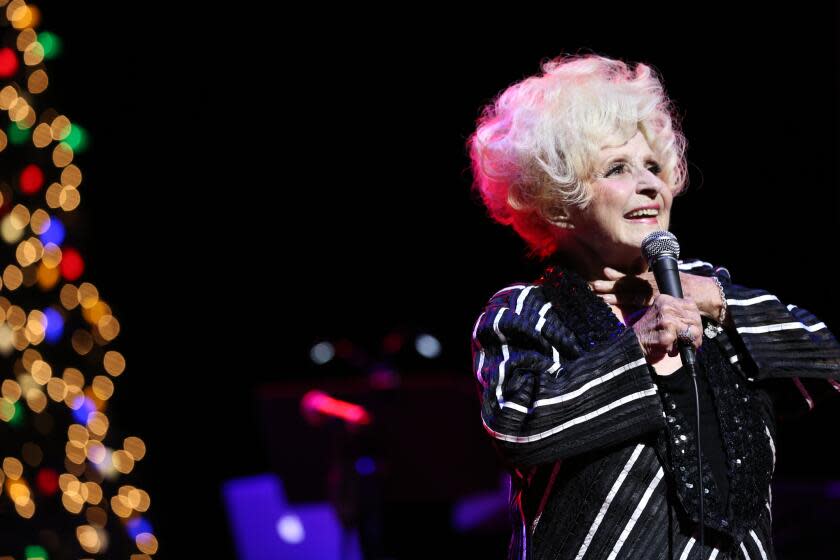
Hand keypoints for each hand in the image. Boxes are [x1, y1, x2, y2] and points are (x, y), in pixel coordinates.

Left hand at [589, 267, 721, 319]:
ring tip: (598, 293)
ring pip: (630, 291)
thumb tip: (648, 290)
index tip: (604, 271)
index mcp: (654, 279)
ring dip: (613, 292)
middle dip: (609, 284)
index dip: (618, 275)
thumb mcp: (672, 284)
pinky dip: (625, 301)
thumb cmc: (690, 291)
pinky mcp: (658, 299)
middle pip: (627, 283)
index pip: (633, 277)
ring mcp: (654, 290)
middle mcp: (652, 283)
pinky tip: (613, 301)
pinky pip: (639, 300)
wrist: (706, 294)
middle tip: (592, 284)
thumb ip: (658, 285)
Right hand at [631, 294, 702, 363]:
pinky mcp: (667, 335)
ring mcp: (666, 321)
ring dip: (689, 342)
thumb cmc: (649, 331)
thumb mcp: (661, 314)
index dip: (694, 319)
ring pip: (693, 332)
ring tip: (678, 346)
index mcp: (665, 300)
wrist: (633, 344)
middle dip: (695, 333)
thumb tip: (697, 319)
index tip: (690, 328)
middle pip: (695, 319)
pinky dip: (677, 350)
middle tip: (689, 341)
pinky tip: (667, 349)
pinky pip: (684, 344)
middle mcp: (666, 308)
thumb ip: (676, 312)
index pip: (691, 306)